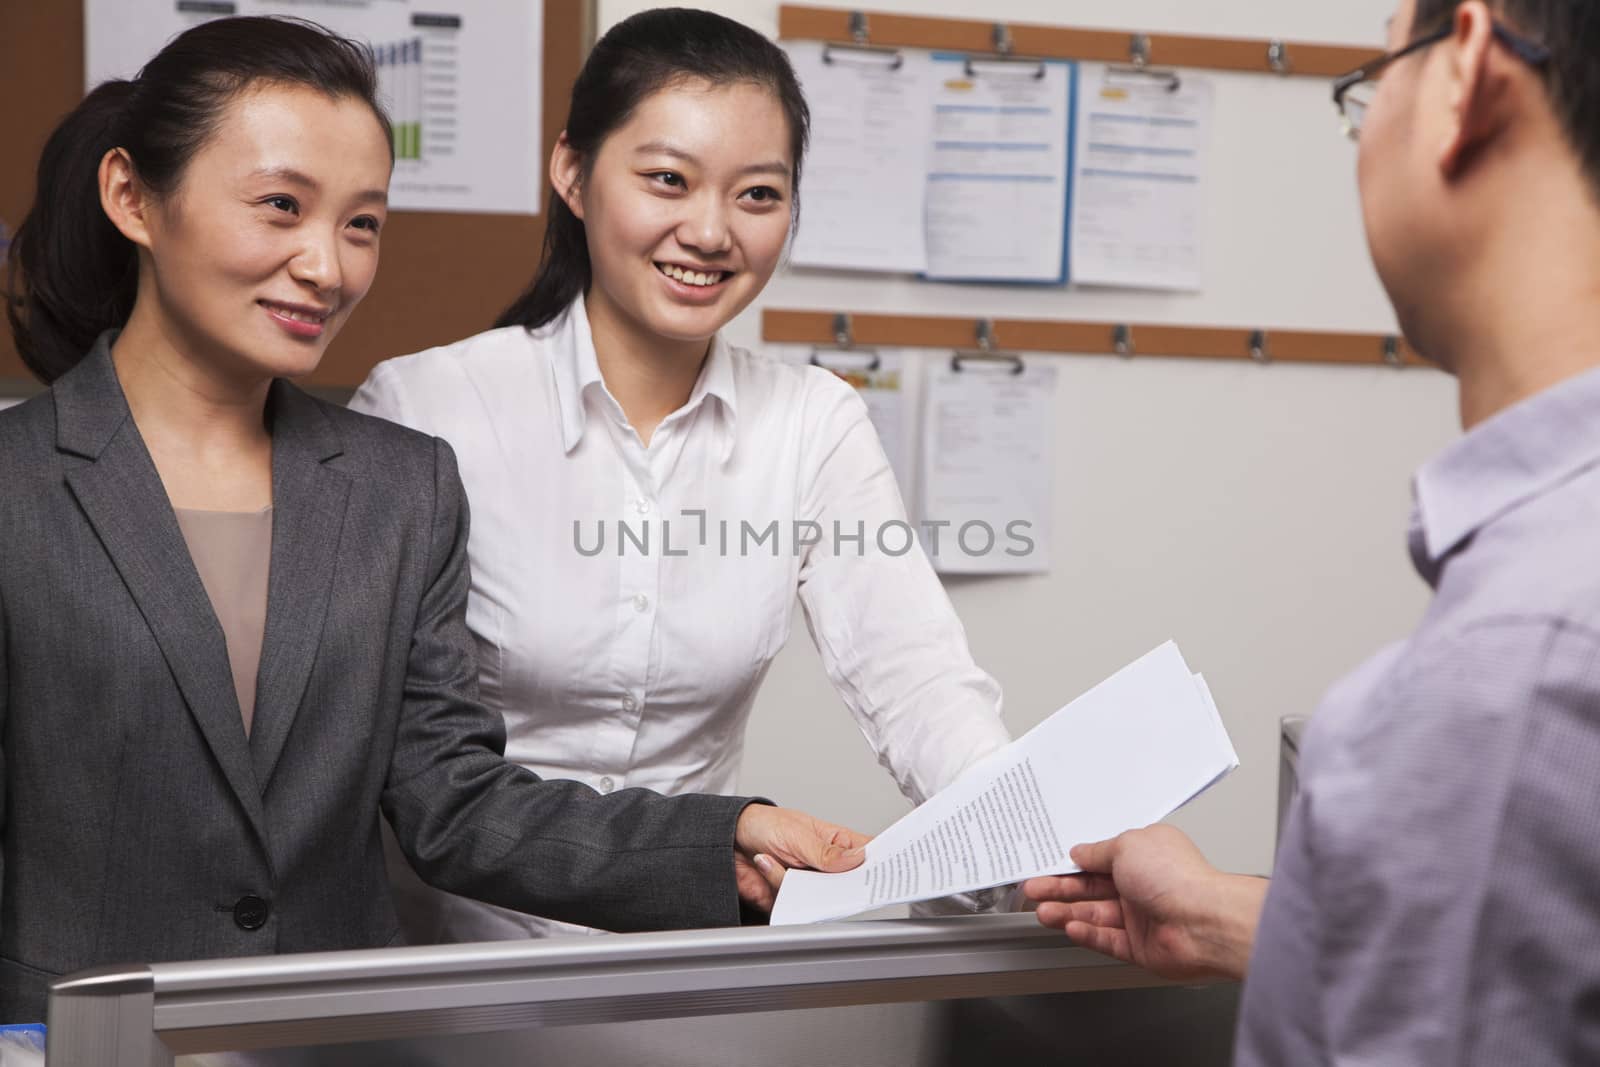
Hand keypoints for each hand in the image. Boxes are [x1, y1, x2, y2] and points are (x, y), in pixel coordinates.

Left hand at [733, 804, 869, 912]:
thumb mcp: (796, 833)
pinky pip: (794, 906)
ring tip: (776, 859)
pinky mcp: (789, 900)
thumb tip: (857, 860)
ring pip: (820, 899)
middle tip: (823, 875)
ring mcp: (808, 885)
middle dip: (837, 884)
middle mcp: (824, 866)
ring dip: (796, 881)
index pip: (866, 853)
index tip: (885, 872)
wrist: (725, 841)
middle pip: (848, 885)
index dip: (880, 863)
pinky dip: (778, 886)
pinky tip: (765, 865)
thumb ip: (826, 852)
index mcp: (834, 842)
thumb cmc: (762, 825)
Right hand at [1022, 824, 1264, 980]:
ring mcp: (1141, 917)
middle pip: (1092, 889)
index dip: (1071, 865)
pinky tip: (1069, 928)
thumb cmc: (1179, 878)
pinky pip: (1106, 939)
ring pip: (1095, 914)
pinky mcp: (1141, 946)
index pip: (1099, 860)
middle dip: (1060, 889)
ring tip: (1043, 911)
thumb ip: (1098, 851)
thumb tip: (1081, 852)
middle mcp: (1143, 886)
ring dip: (1067, 912)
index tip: (1047, 866)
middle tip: (1034, 890)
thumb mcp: (1127, 845)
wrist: (1204, 923)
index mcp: (1145, 856)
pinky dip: (1086, 933)